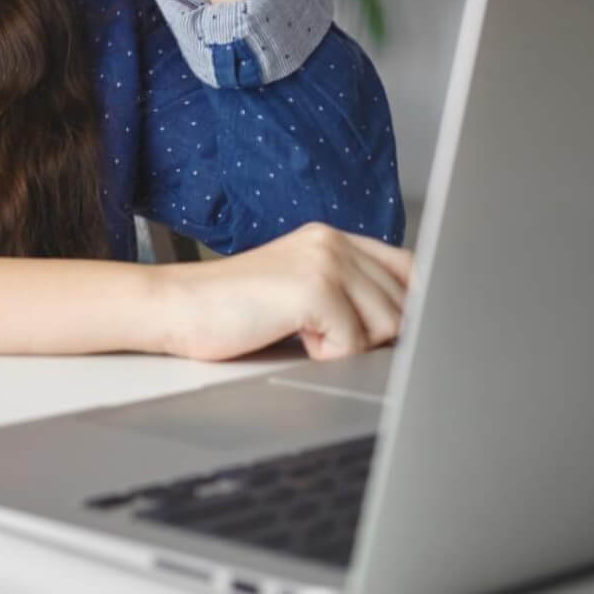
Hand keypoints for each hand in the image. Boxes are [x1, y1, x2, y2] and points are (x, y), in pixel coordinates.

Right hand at [157, 223, 413, 361]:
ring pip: (387, 326)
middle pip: (405, 305)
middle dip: (374, 337)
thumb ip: (347, 291)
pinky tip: (292, 338)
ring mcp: (325, 260)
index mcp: (332, 238)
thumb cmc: (232, 311)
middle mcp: (332, 241)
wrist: (177, 307)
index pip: (410, 268)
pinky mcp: (313, 288)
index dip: (417, 306)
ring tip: (304, 333)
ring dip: (349, 346)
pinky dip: (326, 356)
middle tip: (324, 337)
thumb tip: (409, 325)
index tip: (410, 334)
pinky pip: (353, 345)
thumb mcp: (298, 290)